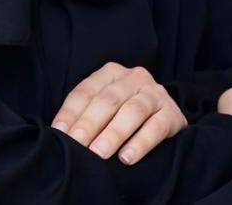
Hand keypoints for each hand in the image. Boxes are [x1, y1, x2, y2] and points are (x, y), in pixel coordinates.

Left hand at [50, 61, 187, 163]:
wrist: (166, 116)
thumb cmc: (124, 114)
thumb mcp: (105, 107)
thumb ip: (85, 114)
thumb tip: (60, 134)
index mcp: (111, 73)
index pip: (86, 91)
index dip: (71, 113)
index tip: (59, 134)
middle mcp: (134, 78)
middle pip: (108, 100)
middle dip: (89, 124)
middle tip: (76, 145)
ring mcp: (155, 93)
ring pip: (132, 111)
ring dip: (113, 133)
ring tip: (99, 153)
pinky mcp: (172, 114)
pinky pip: (156, 127)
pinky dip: (140, 143)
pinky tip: (126, 158)